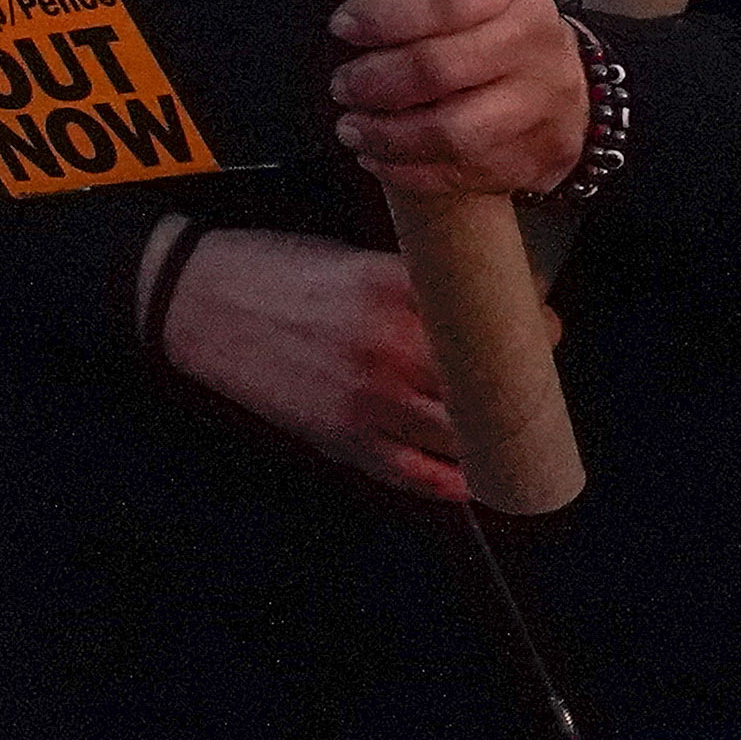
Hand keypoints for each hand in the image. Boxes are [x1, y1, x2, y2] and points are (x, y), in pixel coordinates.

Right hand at [151, 230, 545, 503]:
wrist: (198, 300)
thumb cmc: (271, 272)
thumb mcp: (350, 258)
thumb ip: (408, 286)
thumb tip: (469, 307)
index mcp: (390, 289)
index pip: (483, 317)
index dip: (528, 328)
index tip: (542, 329)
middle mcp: (386, 345)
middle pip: (484, 379)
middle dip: (519, 383)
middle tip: (533, 380)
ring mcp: (365, 397)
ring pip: (457, 432)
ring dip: (492, 436)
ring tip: (512, 431)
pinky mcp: (341, 435)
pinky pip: (409, 471)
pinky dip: (445, 481)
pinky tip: (468, 480)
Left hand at [325, 0, 591, 200]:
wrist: (557, 68)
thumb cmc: (484, 17)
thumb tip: (346, 26)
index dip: (385, 16)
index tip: (341, 26)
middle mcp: (534, 40)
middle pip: (441, 70)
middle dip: (375, 83)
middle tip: (341, 87)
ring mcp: (542, 103)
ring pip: (454, 133)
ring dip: (387, 136)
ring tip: (351, 129)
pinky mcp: (538, 155)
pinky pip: (466, 174)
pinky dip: (409, 172)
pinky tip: (377, 158)